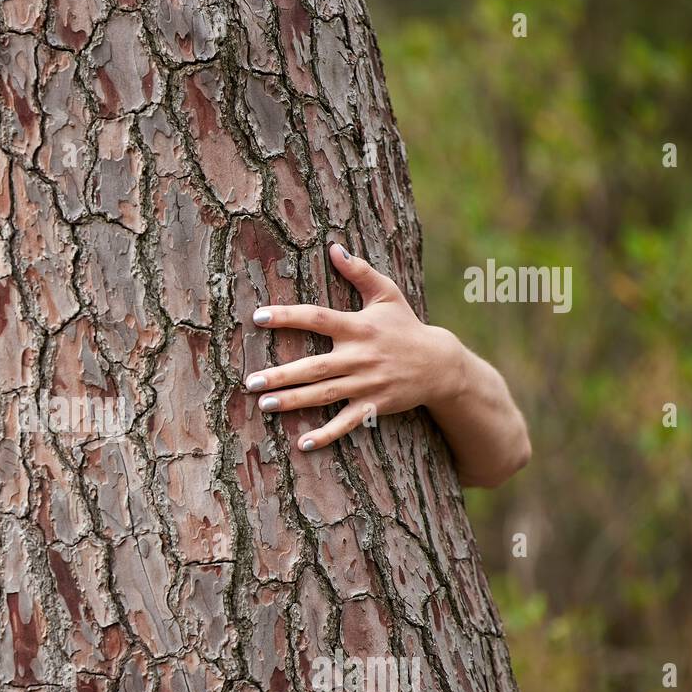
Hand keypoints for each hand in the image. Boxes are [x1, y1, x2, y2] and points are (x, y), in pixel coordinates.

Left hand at [244, 243, 465, 451]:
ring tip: (264, 404)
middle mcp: (360, 356)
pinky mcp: (374, 405)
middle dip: (281, 375)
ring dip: (293, 401)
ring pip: (324, 394)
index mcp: (358, 327)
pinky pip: (347, 423)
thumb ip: (359, 271)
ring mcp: (367, 383)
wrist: (440, 364)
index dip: (288, 316)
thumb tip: (334, 247)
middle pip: (314, 366)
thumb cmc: (405, 325)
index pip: (317, 318)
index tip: (258, 317)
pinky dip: (327, 434)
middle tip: (251, 381)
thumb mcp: (387, 293)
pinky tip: (303, 444)